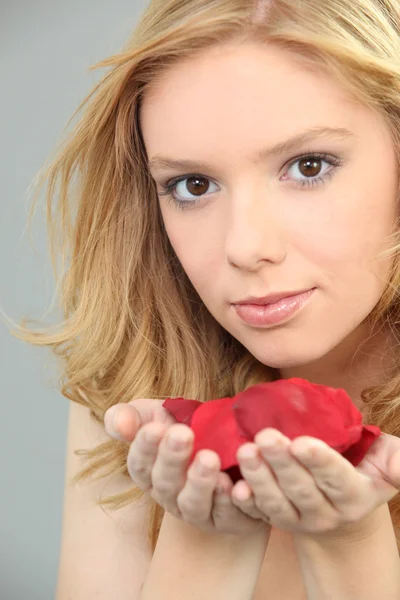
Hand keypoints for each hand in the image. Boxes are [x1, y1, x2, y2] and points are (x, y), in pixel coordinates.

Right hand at [104, 400, 269, 535]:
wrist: (232, 443)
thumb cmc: (188, 426)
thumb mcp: (158, 415)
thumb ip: (132, 416)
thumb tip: (117, 423)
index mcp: (149, 472)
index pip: (139, 464)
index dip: (145, 447)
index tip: (154, 427)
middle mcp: (170, 496)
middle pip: (165, 483)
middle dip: (172, 459)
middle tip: (182, 434)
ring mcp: (198, 511)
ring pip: (194, 504)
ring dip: (200, 482)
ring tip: (209, 458)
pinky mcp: (229, 519)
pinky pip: (228, 514)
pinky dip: (231, 501)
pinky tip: (235, 484)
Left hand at [230, 428, 399, 535]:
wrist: (342, 506)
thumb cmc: (364, 470)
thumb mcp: (385, 463)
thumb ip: (396, 462)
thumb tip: (398, 466)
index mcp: (354, 495)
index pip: (336, 478)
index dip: (318, 461)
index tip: (300, 442)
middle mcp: (327, 513)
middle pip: (301, 488)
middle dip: (281, 462)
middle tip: (264, 436)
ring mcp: (300, 520)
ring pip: (277, 503)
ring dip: (259, 477)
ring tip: (245, 451)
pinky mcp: (278, 522)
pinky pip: (261, 515)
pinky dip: (247, 503)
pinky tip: (235, 487)